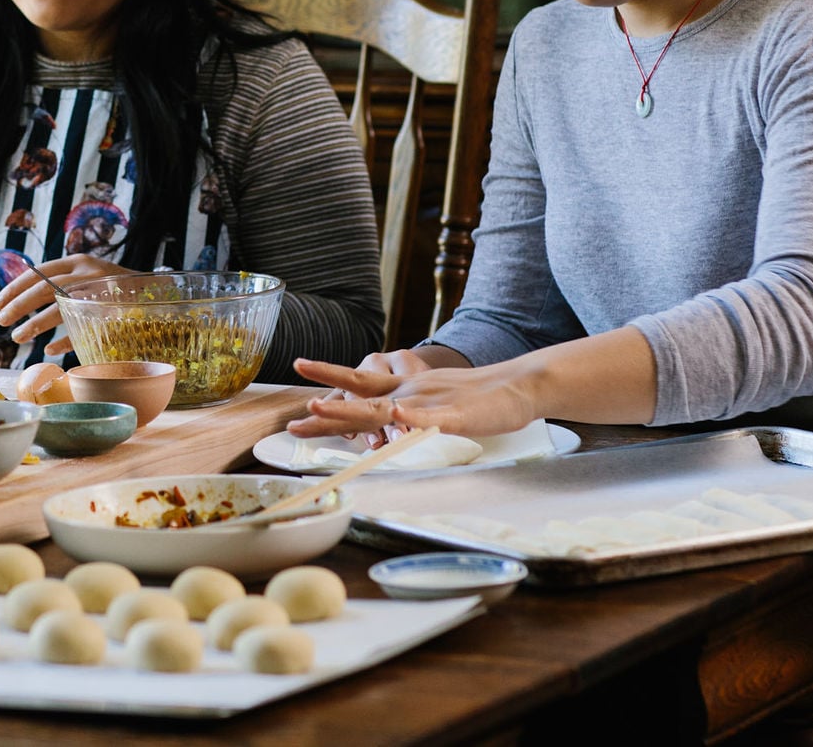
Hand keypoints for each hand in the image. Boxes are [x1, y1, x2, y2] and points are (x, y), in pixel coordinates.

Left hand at [0, 254, 128, 357]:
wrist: (156, 292)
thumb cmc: (113, 287)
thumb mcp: (88, 275)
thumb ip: (63, 281)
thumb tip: (24, 298)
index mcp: (77, 261)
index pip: (38, 272)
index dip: (14, 288)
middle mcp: (86, 273)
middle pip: (42, 289)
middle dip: (18, 306)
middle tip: (2, 322)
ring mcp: (97, 293)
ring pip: (57, 309)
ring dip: (34, 325)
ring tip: (17, 338)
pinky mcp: (110, 313)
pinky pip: (79, 329)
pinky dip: (62, 341)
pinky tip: (49, 351)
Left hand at [287, 354, 540, 440]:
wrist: (519, 384)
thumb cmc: (477, 398)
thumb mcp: (434, 405)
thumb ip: (410, 415)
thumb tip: (390, 428)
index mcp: (404, 389)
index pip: (359, 388)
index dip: (329, 395)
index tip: (299, 408)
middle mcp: (409, 391)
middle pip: (358, 396)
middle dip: (324, 406)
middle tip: (292, 416)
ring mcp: (430, 401)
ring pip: (384, 406)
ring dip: (350, 408)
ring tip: (319, 409)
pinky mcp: (455, 415)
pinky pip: (431, 417)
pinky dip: (412, 417)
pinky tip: (396, 416)